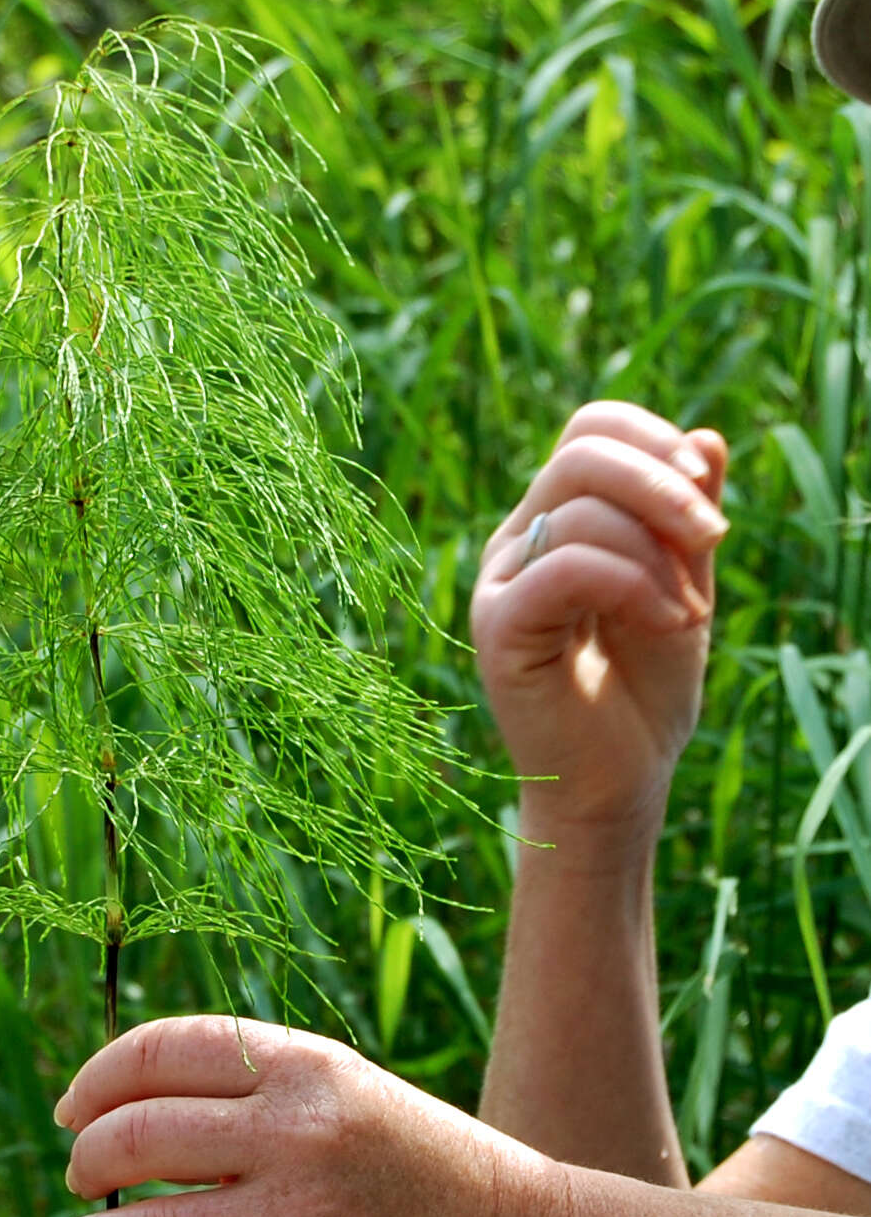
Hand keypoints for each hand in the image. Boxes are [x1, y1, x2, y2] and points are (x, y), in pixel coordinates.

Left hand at [54, 1015, 561, 1216]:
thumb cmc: (415, 1159)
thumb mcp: (339, 1088)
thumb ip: (248, 1086)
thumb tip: (127, 1102)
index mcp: (302, 1062)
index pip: (162, 1050)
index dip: (98, 1079)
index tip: (71, 1110)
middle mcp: (297, 1126)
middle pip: (141, 1134)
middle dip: (88, 1158)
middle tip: (78, 1177)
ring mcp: (303, 1208)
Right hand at [469, 401, 727, 835]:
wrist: (617, 785)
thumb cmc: (644, 694)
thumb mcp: (684, 585)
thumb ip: (688, 517)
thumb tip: (708, 436)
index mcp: (555, 522)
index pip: (589, 431)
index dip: (652, 439)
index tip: (707, 493)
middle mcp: (518, 543)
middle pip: (582, 454)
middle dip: (664, 485)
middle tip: (716, 538)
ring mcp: (501, 583)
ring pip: (582, 508)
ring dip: (659, 555)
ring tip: (690, 615)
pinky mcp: (500, 629)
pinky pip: (567, 568)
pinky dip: (635, 585)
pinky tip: (670, 623)